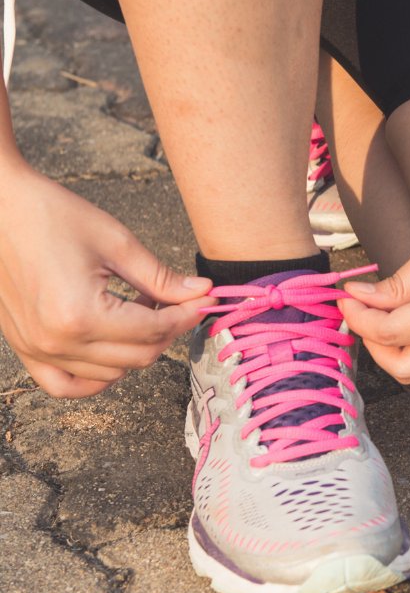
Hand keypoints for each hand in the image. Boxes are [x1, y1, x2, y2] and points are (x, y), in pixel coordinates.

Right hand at [0, 162, 211, 396]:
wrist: (0, 207)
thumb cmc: (53, 216)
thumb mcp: (117, 243)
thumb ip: (161, 277)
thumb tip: (201, 293)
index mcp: (80, 315)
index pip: (154, 330)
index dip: (187, 315)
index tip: (206, 300)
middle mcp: (56, 342)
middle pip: (138, 357)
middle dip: (168, 331)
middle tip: (179, 302)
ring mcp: (37, 350)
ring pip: (110, 374)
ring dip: (137, 349)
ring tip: (140, 310)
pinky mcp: (25, 348)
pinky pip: (66, 385)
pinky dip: (95, 377)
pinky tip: (113, 349)